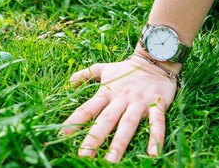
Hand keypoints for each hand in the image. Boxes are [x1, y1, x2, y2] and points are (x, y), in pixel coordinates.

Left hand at [61, 58, 177, 162]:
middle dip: (94, 138)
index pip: (87, 108)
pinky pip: (157, 122)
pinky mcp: (157, 104)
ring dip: (120, 143)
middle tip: (84, 155)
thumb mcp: (104, 69)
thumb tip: (68, 82)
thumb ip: (86, 74)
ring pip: (128, 124)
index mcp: (107, 92)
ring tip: (111, 160)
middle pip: (106, 120)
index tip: (61, 135)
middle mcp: (121, 98)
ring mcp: (139, 102)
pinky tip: (153, 154)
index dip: (74, 121)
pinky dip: (156, 137)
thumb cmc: (127, 69)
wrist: (155, 60)